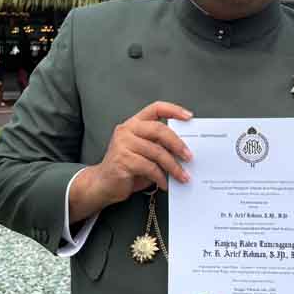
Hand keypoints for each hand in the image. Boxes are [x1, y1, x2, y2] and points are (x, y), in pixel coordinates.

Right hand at [69, 101, 192, 221]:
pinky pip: (149, 168)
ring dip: (173, 167)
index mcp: (134, 123)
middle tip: (189, 156)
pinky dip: (161, 177)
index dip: (173, 110)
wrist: (103, 184)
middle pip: (159, 130)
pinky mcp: (122, 160)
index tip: (189, 117)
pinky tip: (165, 184)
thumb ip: (159, 145)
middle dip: (178, 144)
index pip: (155, 108)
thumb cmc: (127, 167)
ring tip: (182, 176)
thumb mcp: (144, 152)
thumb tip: (184, 149)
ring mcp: (122, 144)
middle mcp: (127, 130)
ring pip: (157, 152)